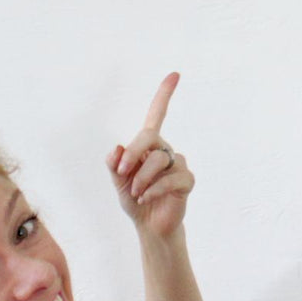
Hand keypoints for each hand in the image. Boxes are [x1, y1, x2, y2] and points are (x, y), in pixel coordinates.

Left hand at [106, 72, 193, 238]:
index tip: (175, 74)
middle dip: (133, 153)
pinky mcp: (187, 181)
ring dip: (142, 178)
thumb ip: (115, 165)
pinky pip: (172, 178)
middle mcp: (165, 149)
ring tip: (137, 193)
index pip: (157, 114)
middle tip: (122, 172)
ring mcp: (178, 164)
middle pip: (150, 137)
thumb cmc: (135, 199)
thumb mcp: (119, 182)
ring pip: (159, 159)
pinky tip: (146, 198)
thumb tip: (116, 149)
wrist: (149, 226)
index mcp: (149, 145)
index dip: (165, 94)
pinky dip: (154, 189)